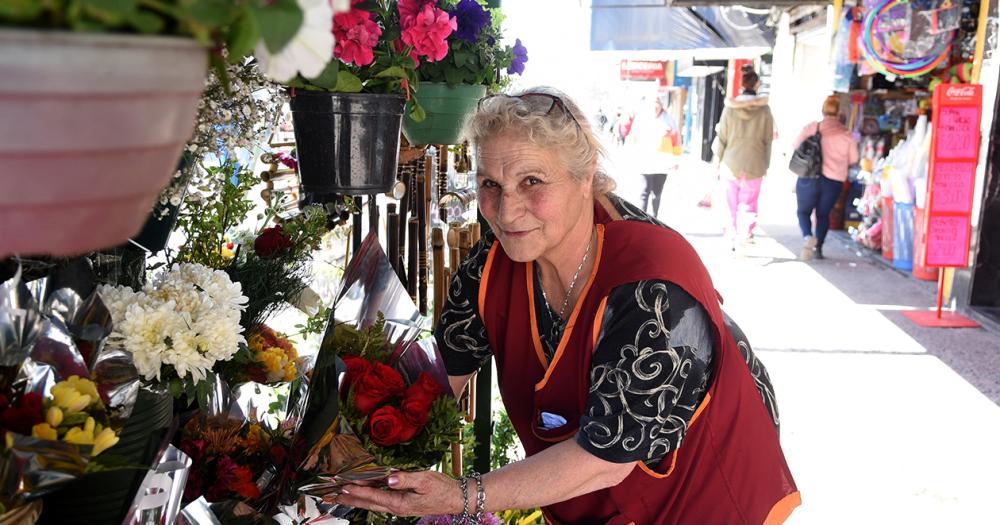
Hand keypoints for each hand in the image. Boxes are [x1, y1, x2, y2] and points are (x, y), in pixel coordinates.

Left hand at [338, 470, 462, 516]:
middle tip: (336, 495)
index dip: (358, 490)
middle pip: (370, 503)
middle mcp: (398, 507)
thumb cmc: (442, 489)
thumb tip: (390, 478)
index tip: (344, 486)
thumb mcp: (425, 480)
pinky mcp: (404, 504)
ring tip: (346, 496)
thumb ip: (406, 479)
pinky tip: (367, 494)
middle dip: (352, 499)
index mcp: (401, 502)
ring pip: (375, 503)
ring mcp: (400, 507)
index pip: (374, 496)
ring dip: (359, 499)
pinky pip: (382, 501)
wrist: (456, 498)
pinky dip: (371, 497)